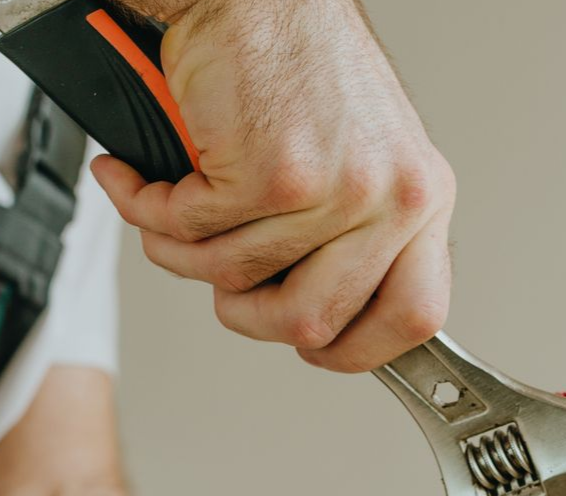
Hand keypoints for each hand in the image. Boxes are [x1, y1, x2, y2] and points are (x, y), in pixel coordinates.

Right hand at [95, 0, 455, 372]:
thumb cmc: (294, 74)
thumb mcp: (356, 167)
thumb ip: (347, 245)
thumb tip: (314, 323)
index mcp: (419, 201)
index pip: (415, 318)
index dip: (357, 350)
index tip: (316, 349)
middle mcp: (391, 197)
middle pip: (312, 324)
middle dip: (247, 315)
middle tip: (226, 282)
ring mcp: (336, 188)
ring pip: (237, 281)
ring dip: (184, 253)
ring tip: (175, 210)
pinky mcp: (272, 174)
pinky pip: (192, 237)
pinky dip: (152, 212)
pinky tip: (146, 181)